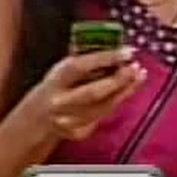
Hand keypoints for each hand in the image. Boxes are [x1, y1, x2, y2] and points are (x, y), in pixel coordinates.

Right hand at [29, 46, 145, 140]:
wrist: (38, 118)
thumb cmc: (53, 88)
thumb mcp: (60, 70)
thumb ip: (80, 58)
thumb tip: (108, 44)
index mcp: (53, 81)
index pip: (78, 67)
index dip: (104, 58)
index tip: (125, 51)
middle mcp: (60, 102)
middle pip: (93, 93)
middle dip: (118, 80)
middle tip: (135, 67)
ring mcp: (69, 120)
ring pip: (103, 107)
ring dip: (125, 90)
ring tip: (138, 75)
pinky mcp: (79, 132)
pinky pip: (103, 116)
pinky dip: (117, 102)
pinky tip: (126, 90)